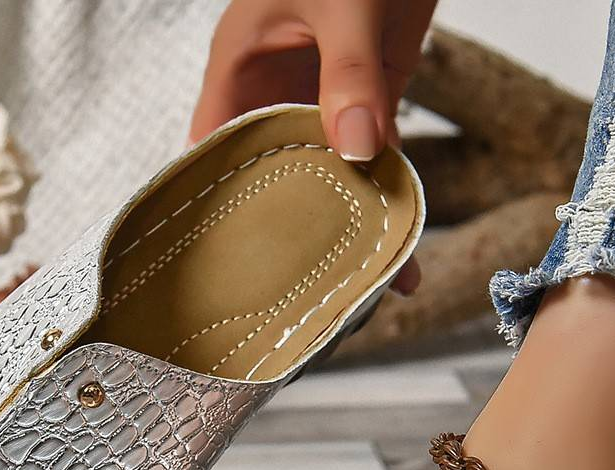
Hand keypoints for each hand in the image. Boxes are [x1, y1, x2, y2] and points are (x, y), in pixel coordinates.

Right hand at [190, 0, 435, 293]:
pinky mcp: (372, 92)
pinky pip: (375, 154)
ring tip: (366, 286)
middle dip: (290, 231)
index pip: (211, 150)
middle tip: (308, 295)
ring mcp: (324, 95)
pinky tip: (404, 241)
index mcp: (239, 67)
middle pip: (273, 174)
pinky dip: (389, 193)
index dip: (213, 206)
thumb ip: (351, 70)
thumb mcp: (345, 0)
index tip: (226, 267)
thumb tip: (358, 149)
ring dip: (349, 222)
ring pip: (327, 173)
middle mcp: (276, 91)